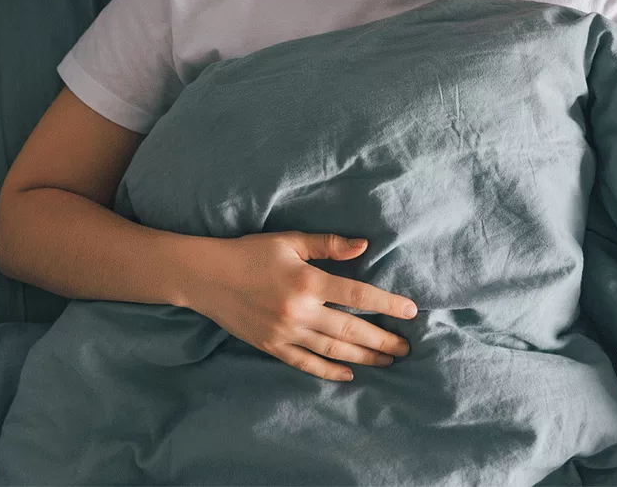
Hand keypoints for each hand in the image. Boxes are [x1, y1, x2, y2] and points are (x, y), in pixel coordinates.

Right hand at [187, 231, 417, 381]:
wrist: (205, 277)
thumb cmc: (250, 253)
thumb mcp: (290, 241)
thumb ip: (328, 244)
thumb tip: (364, 245)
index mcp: (307, 282)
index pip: (358, 296)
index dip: (387, 305)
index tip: (411, 312)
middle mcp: (299, 312)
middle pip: (351, 330)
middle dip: (383, 340)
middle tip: (407, 348)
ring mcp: (284, 333)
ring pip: (333, 350)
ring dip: (363, 358)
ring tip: (387, 361)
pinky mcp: (271, 347)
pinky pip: (305, 363)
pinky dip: (329, 371)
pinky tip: (348, 374)